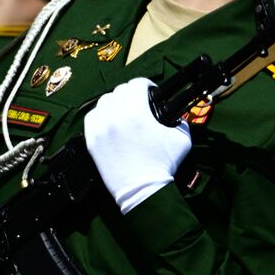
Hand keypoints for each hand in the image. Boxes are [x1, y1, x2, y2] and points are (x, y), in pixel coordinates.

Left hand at [84, 77, 191, 213]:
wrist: (142, 190)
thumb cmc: (163, 165)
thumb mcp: (182, 138)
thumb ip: (180, 119)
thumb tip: (175, 110)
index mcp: (137, 114)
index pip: (136, 84)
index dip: (146, 84)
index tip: (150, 91)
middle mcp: (116, 117)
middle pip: (120, 90)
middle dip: (132, 93)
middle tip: (139, 102)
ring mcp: (101, 129)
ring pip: (104, 101)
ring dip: (116, 102)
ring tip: (124, 111)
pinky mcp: (92, 140)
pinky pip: (92, 116)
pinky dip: (101, 114)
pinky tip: (110, 120)